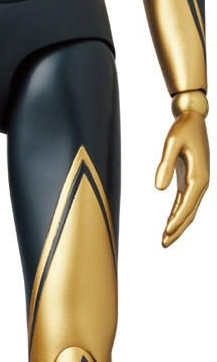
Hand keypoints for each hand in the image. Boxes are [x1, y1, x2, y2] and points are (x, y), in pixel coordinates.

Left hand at [155, 111, 209, 247]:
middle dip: (177, 229)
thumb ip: (165, 164)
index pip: (186, 205)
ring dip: (178, 224)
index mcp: (199, 176)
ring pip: (189, 209)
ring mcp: (198, 182)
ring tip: (166, 239)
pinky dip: (178, 213)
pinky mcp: (192, 179)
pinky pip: (186, 201)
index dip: (176, 220)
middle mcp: (202, 183)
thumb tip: (159, 189)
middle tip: (164, 243)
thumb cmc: (183, 128)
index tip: (166, 233)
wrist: (193, 118)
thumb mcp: (172, 142)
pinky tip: (170, 222)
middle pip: (190, 212)